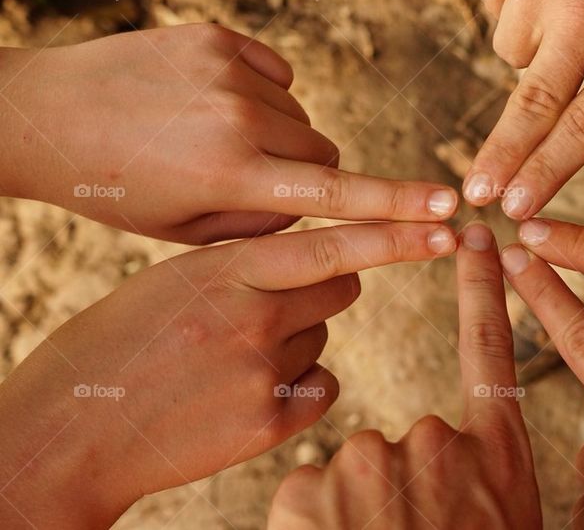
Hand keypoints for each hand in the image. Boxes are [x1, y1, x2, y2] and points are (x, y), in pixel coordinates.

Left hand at [0, 23, 458, 242]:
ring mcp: (228, 70)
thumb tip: (311, 198)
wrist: (42, 115)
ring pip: (300, 116)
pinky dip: (260, 94)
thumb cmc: (114, 189)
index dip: (398, 207)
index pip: (336, 196)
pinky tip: (211, 104)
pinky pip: (275, 73)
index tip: (447, 210)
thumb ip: (263, 222)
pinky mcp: (216, 38)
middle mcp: (238, 117)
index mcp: (230, 175)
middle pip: (325, 153)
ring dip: (279, 135)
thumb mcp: (184, 231)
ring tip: (215, 140)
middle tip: (253, 181)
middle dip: (307, 174)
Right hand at [0, 222, 456, 528]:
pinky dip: (297, 388)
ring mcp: (262, 370)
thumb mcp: (171, 281)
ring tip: (232, 358)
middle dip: (327, 289)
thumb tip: (301, 259)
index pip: (332, 240)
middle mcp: (252, 314)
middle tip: (276, 305)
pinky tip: (244, 395)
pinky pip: (319, 386)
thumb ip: (240, 265)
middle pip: (343, 287)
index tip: (448, 221)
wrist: (69, 429)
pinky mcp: (268, 420)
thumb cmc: (115, 343)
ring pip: (323, 337)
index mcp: (226, 268)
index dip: (396, 231)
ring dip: (297, 340)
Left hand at [267, 223, 540, 528]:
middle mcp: (435, 443)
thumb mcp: (498, 517)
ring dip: (358, 503)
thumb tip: (448, 456)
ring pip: (355, 462)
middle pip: (405, 430)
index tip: (474, 236)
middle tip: (407, 527)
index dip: (480, 288)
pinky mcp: (311, 489)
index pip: (489, 348)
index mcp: (497, 451)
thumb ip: (480, 471)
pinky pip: (310, 487)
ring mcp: (370, 461)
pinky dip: (315, 520)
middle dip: (398, 467)